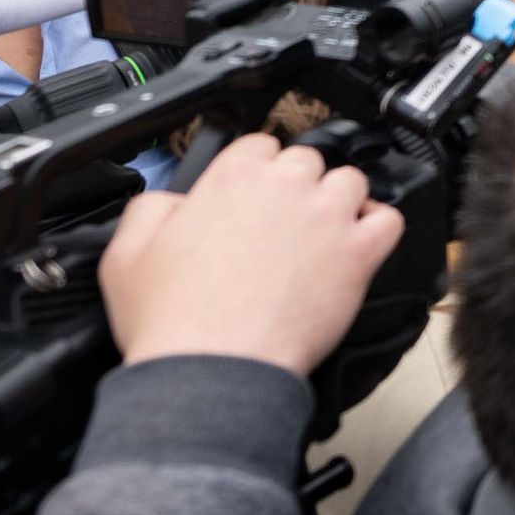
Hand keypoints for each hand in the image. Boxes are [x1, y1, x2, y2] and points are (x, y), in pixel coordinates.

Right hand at [101, 133, 406, 378]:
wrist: (211, 368)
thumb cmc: (172, 321)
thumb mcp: (126, 253)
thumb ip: (152, 209)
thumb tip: (173, 201)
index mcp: (231, 179)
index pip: (258, 146)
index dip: (254, 171)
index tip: (251, 195)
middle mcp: (285, 187)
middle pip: (305, 160)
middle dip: (294, 186)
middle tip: (280, 224)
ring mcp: (326, 218)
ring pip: (350, 182)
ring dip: (337, 201)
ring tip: (319, 234)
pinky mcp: (358, 255)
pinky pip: (388, 220)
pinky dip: (378, 226)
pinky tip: (359, 244)